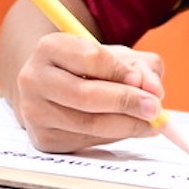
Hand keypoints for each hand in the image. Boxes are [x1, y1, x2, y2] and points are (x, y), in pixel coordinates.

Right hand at [9, 34, 167, 153]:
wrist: (51, 87)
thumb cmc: (87, 67)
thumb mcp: (115, 56)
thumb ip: (141, 67)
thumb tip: (154, 91)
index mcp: (48, 48)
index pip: (90, 58)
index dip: (120, 71)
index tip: (141, 81)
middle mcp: (34, 79)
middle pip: (86, 95)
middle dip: (126, 102)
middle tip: (155, 109)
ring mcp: (35, 112)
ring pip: (89, 124)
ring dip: (127, 125)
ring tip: (151, 123)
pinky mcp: (44, 139)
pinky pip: (86, 141)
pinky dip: (114, 137)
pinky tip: (128, 128)